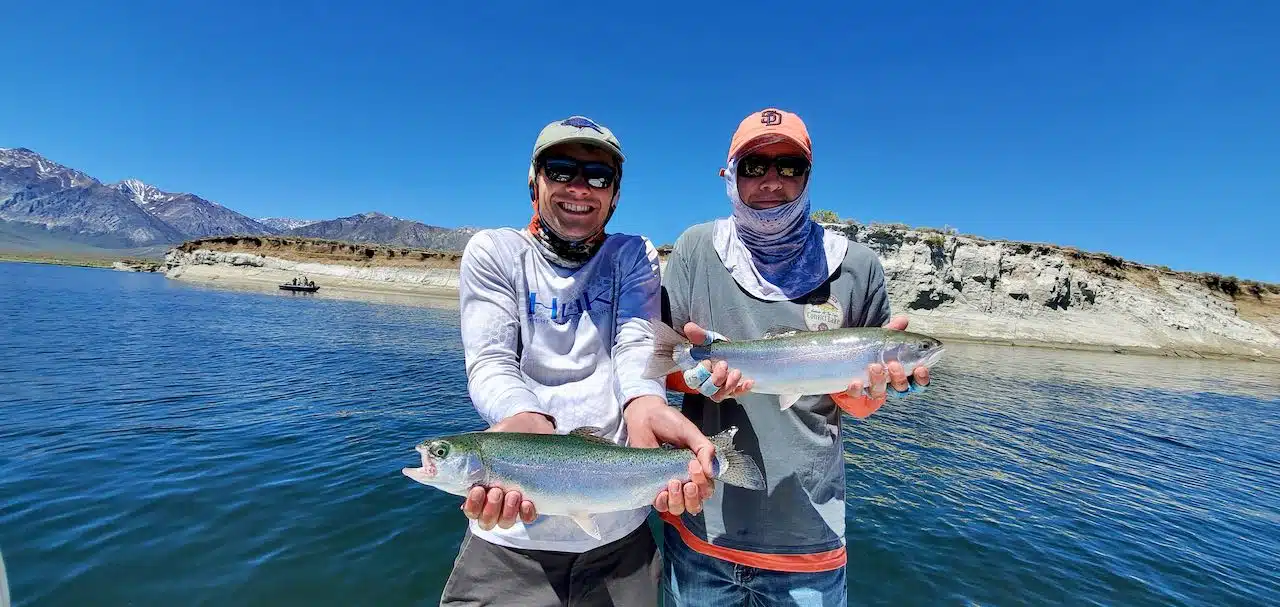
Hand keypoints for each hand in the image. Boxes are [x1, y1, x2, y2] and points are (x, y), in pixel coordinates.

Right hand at [461, 412, 552, 529]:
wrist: (531, 426)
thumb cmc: (503, 436)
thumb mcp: (482, 443)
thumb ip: (462, 454)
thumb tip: (431, 457)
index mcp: (479, 488)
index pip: (471, 510)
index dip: (473, 506)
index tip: (477, 489)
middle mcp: (494, 500)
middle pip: (486, 521)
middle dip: (490, 509)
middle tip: (496, 490)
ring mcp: (513, 502)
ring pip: (505, 522)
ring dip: (507, 511)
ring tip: (514, 493)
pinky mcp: (533, 500)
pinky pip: (528, 518)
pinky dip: (526, 513)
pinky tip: (527, 501)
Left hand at [624, 395, 715, 515]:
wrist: (645, 416)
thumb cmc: (668, 422)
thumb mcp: (691, 433)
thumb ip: (704, 449)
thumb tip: (711, 472)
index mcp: (697, 469)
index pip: (707, 489)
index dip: (704, 485)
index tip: (695, 467)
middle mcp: (684, 480)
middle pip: (695, 504)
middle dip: (693, 497)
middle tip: (688, 482)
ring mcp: (667, 485)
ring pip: (678, 508)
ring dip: (678, 501)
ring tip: (673, 483)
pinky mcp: (651, 486)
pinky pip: (660, 506)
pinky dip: (663, 503)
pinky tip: (661, 493)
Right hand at [681, 322, 753, 401]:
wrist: (726, 352)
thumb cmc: (712, 348)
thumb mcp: (706, 340)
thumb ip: (698, 335)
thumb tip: (689, 327)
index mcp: (695, 373)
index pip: (693, 379)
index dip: (700, 372)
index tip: (707, 361)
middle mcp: (705, 384)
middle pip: (707, 389)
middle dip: (716, 378)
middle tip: (724, 365)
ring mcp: (718, 389)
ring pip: (720, 394)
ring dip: (729, 385)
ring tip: (737, 373)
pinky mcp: (731, 390)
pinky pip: (736, 393)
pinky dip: (743, 389)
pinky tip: (749, 382)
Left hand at [833, 315, 930, 417]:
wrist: (842, 360)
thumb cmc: (868, 350)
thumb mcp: (880, 339)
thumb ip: (893, 332)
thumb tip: (904, 320)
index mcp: (901, 373)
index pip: (917, 381)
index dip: (922, 378)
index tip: (921, 368)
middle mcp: (888, 385)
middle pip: (901, 389)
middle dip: (900, 378)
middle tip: (894, 364)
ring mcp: (871, 390)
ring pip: (879, 393)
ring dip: (879, 380)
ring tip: (874, 366)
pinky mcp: (855, 393)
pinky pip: (857, 395)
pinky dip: (856, 389)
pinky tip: (855, 381)